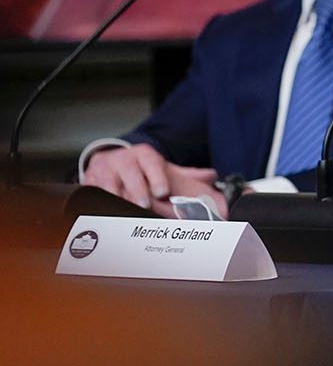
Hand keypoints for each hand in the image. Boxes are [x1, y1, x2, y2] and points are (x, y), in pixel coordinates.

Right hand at [81, 143, 222, 218]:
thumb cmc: (141, 169)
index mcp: (144, 155)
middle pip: (129, 173)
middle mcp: (123, 160)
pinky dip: (98, 201)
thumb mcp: (162, 168)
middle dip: (137, 190)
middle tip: (144, 204)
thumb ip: (185, 174)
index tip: (163, 191)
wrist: (111, 162)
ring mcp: (104, 170)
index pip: (151, 162)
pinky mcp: (88, 180)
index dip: (157, 177)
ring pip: (108, 183)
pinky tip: (105, 210)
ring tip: (125, 208)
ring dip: (116, 197)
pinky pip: (92, 192)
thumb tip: (211, 176)